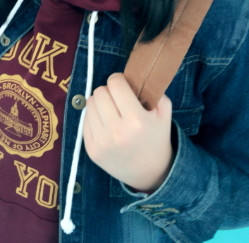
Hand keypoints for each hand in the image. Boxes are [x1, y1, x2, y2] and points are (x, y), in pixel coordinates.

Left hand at [83, 72, 173, 190]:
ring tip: (111, 110)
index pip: (115, 84)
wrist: (150, 173)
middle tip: (117, 98)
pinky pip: (85, 120)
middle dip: (109, 91)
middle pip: (100, 92)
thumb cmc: (156, 137)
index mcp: (136, 120)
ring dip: (100, 103)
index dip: (119, 80)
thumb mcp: (164, 112)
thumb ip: (153, 89)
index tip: (124, 85)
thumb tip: (134, 75)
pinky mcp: (91, 150)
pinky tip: (105, 123)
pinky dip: (94, 117)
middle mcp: (116, 132)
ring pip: (89, 103)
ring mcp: (101, 142)